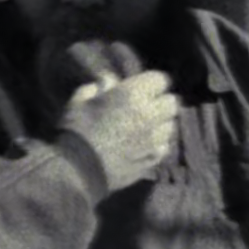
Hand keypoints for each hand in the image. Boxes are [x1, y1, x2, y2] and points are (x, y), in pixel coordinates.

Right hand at [60, 69, 181, 191]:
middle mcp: (150, 115)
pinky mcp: (153, 159)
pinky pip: (164, 147)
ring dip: (161, 124)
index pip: (160, 79)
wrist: (77, 169)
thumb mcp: (80, 100)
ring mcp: (154, 140)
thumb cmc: (76, 129)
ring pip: (170, 126)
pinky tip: (146, 146)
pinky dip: (158, 145)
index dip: (152, 82)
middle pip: (172, 102)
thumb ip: (99, 86)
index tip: (143, 87)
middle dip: (161, 102)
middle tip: (147, 107)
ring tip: (146, 128)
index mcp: (133, 95)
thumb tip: (110, 81)